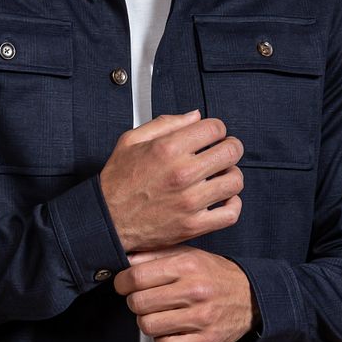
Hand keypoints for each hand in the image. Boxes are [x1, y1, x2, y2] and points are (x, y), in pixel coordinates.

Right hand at [99, 110, 243, 252]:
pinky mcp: (193, 225)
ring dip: (232, 174)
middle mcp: (182, 173)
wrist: (107, 219)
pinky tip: (223, 198)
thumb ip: (166, 123)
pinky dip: (233, 204)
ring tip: (221, 174)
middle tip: (223, 151)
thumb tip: (195, 116)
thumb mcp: (131, 140)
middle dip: (230, 147)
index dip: (217, 129)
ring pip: (235, 181)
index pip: (215, 128)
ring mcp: (190, 201)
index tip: (213, 135)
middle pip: (231, 151)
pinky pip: (230, 214)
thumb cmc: (117, 182)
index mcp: (168, 149)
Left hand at [113, 244, 256, 341]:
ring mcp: (201, 317)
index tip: (124, 285)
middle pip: (139, 303)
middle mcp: (194, 290)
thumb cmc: (214, 275)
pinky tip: (171, 330)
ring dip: (148, 322)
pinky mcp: (206, 340)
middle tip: (144, 300)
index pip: (137, 276)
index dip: (122, 283)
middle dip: (135, 303)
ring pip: (148, 326)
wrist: (251, 296)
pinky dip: (163, 341)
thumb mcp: (188, 254)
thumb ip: (156, 255)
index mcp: (187, 265)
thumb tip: (125, 260)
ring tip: (159, 315)